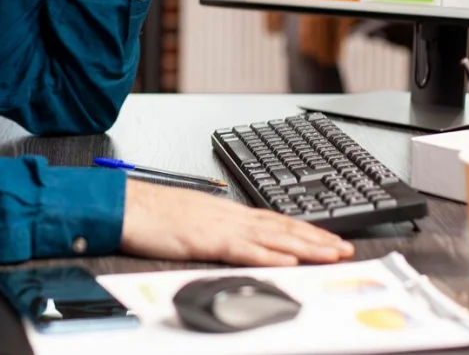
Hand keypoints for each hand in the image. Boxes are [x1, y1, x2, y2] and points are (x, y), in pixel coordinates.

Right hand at [120, 180, 355, 265]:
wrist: (124, 205)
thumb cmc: (150, 213)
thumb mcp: (189, 220)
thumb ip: (213, 229)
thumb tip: (233, 241)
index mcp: (226, 211)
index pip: (275, 220)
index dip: (304, 230)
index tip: (327, 238)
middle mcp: (229, 216)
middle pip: (281, 227)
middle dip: (316, 238)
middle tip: (344, 248)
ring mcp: (219, 226)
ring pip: (272, 237)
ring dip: (305, 247)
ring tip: (331, 254)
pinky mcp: (206, 240)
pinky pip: (243, 250)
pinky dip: (268, 256)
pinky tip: (289, 262)